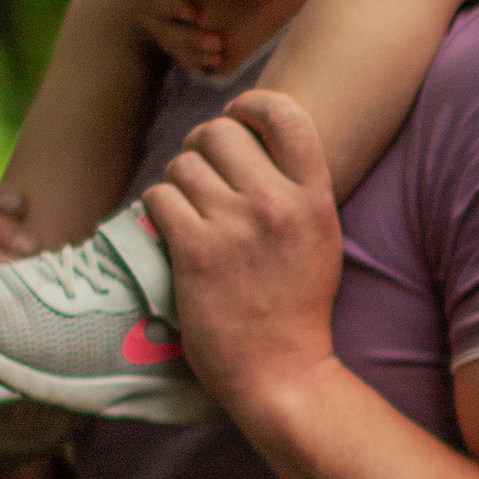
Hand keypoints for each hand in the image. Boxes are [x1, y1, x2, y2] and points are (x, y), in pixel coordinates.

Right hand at [129, 0, 231, 76]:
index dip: (171, 7)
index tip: (194, 13)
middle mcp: (144, 3)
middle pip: (161, 26)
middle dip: (188, 37)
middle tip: (216, 42)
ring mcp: (154, 21)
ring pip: (169, 43)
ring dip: (193, 52)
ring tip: (218, 55)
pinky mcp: (168, 33)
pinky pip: (178, 52)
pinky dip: (194, 60)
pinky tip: (213, 65)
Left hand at [139, 88, 343, 425]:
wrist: (282, 374)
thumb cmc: (297, 309)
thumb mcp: (321, 239)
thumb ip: (296, 190)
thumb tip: (254, 144)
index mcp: (314, 198)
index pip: (284, 113)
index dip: (251, 105)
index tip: (237, 119)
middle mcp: (277, 204)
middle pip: (220, 131)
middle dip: (201, 146)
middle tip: (200, 173)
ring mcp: (235, 226)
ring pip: (182, 164)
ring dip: (176, 181)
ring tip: (186, 210)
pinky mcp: (196, 252)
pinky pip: (158, 197)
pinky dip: (157, 209)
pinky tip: (171, 230)